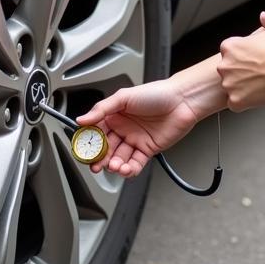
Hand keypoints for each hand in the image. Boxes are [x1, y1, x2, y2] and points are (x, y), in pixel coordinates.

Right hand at [75, 80, 199, 177]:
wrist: (182, 101)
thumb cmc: (156, 93)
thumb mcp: (123, 97)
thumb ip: (101, 109)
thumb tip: (81, 119)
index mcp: (115, 116)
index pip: (96, 132)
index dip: (89, 143)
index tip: (84, 151)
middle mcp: (123, 129)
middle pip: (106, 149)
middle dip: (100, 159)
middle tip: (96, 165)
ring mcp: (135, 140)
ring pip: (120, 158)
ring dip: (115, 165)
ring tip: (115, 166)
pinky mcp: (148, 150)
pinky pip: (135, 164)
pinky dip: (129, 170)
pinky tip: (126, 169)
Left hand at [217, 10, 264, 111]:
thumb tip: (264, 17)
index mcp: (230, 46)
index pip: (230, 50)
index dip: (244, 54)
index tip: (256, 57)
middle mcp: (225, 65)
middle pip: (228, 69)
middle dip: (240, 71)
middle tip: (259, 72)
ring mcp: (229, 84)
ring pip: (232, 87)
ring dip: (242, 87)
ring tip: (261, 84)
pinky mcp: (236, 101)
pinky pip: (236, 103)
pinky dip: (244, 102)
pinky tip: (258, 96)